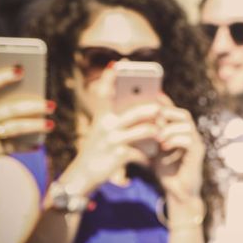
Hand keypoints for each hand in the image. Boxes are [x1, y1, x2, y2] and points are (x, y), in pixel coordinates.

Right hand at [0, 65, 52, 158]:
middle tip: (52, 105)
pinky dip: (25, 146)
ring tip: (51, 124)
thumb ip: (3, 94)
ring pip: (14, 128)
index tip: (21, 70)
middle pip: (10, 110)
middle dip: (33, 107)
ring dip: (34, 126)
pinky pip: (11, 147)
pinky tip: (38, 145)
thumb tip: (23, 73)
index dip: (3, 77)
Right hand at [63, 68, 160, 194]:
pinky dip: (149, 153)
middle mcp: (106, 126)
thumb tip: (137, 109)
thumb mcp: (101, 133)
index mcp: (102, 117)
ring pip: (143, 131)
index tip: (119, 64)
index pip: (106, 93)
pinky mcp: (119, 155)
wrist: (81, 177)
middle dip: (152, 110)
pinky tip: (153, 156)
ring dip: (155, 132)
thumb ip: (114, 120)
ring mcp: (112, 140)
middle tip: (161, 110)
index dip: (111, 78)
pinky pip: (142, 151)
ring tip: (161, 134)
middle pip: (136, 112)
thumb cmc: (96, 153)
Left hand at [154, 94, 205, 205]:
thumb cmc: (165, 170)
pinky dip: (175, 140)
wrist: (177, 191)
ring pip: (187, 126)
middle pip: (184, 114)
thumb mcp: (154, 149)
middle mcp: (192, 135)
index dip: (166, 103)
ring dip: (170, 129)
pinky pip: (189, 140)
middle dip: (168, 113)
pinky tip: (163, 146)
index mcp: (182, 131)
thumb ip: (149, 135)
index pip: (175, 112)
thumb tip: (133, 122)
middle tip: (155, 116)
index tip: (153, 96)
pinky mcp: (198, 154)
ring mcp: (197, 144)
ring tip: (157, 137)